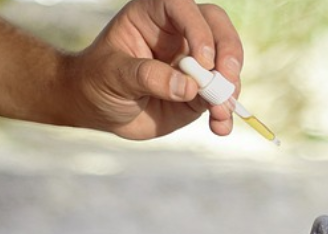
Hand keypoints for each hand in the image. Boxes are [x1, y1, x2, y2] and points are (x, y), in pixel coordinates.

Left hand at [64, 0, 243, 139]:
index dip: (198, 29)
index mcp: (154, 15)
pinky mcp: (200, 91)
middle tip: (226, 80)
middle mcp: (180, 34)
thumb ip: (148, 77)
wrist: (99, 107)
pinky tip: (219, 127)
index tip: (203, 60)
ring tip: (220, 113)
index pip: (183, 7)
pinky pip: (221, 98)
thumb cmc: (98, 80)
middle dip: (229, 53)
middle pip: (217, 27)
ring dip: (230, 89)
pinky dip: (225, 113)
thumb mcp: (113, 75)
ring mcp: (194, 63)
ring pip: (227, 64)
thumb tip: (189, 87)